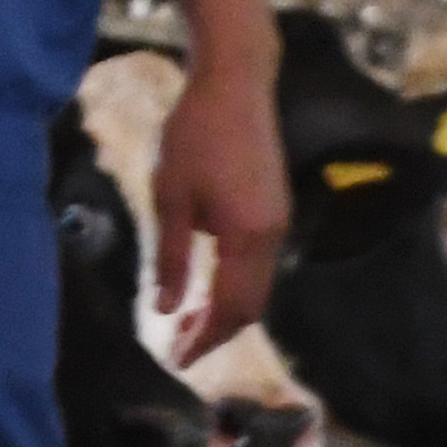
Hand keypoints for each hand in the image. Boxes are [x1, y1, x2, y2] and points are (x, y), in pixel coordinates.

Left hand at [152, 56, 288, 362]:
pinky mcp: (274, 205)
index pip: (232, 308)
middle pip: (251, 304)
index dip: (207, 339)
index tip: (179, 361)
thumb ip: (172, 258)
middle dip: (218, 332)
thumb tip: (167, 310)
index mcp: (247, 237)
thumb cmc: (194, 137)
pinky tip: (208, 285)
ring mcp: (278, 220)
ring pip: (257, 284)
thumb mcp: (169, 198)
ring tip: (190, 326)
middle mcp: (273, 235)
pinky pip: (257, 262)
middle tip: (181, 351)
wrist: (235, 85)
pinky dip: (234, 284)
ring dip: (226, 309)